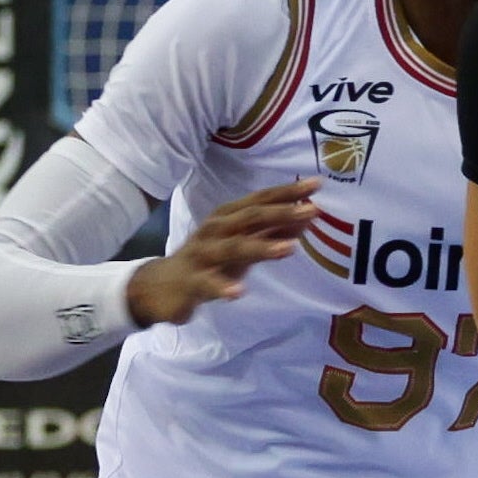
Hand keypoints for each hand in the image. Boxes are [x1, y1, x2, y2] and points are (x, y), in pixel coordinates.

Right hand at [126, 180, 320, 325]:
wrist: (160, 286)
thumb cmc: (208, 261)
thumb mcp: (242, 244)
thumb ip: (272, 232)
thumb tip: (306, 217)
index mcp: (228, 217)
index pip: (260, 200)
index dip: (288, 192)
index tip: (316, 185)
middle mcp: (215, 229)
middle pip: (250, 218)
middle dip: (282, 213)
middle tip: (312, 211)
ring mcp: (202, 254)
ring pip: (233, 247)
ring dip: (261, 246)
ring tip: (289, 248)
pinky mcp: (191, 281)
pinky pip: (207, 283)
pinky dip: (222, 287)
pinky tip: (238, 292)